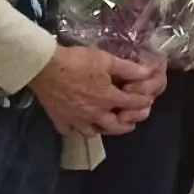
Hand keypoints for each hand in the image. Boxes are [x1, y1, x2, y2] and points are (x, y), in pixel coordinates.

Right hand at [29, 46, 159, 137]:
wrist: (45, 67)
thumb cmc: (77, 61)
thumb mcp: (106, 60)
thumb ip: (128, 69)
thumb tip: (148, 72)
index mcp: (107, 98)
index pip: (132, 104)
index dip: (143, 103)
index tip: (148, 101)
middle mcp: (93, 114)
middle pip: (114, 127)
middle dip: (126, 125)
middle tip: (130, 122)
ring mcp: (75, 119)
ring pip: (92, 133)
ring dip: (101, 129)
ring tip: (105, 123)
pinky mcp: (59, 120)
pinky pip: (70, 131)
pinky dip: (76, 129)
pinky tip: (78, 124)